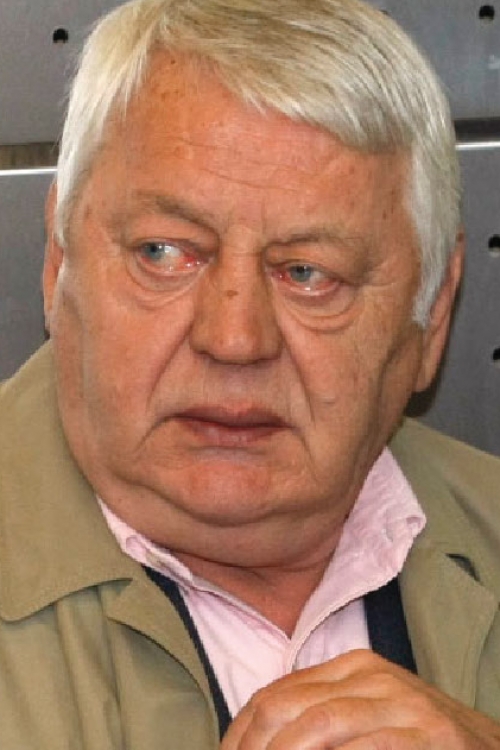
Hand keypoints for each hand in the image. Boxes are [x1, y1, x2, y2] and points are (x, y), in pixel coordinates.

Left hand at [221, 649, 499, 748]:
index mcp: (351, 667)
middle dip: (253, 747)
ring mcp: (401, 702)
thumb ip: (318, 717)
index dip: (240, 735)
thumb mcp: (364, 716)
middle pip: (286, 705)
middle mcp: (371, 675)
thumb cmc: (416, 739)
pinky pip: (370, 747)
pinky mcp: (427, 733)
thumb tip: (255, 742)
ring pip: (319, 724)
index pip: (274, 694)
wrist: (485, 748)